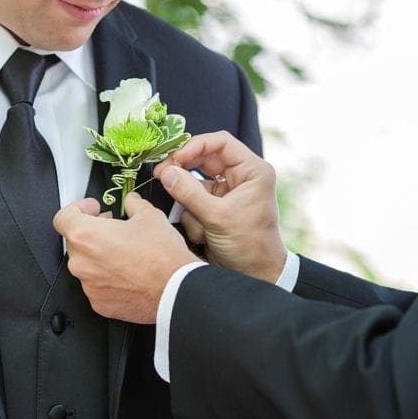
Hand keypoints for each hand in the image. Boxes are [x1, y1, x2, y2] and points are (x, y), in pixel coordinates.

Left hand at [53, 194, 197, 323]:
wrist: (176, 291)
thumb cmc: (163, 257)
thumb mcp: (150, 216)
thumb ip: (133, 204)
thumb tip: (131, 202)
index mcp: (86, 236)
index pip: (63, 218)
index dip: (77, 209)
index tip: (91, 209)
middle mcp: (82, 262)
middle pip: (75, 241)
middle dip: (92, 232)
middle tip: (112, 227)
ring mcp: (89, 285)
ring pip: (86, 264)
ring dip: (99, 255)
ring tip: (123, 251)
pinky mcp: (99, 303)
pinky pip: (96, 285)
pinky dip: (106, 277)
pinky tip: (126, 272)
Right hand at [152, 131, 284, 282]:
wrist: (256, 275)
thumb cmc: (249, 246)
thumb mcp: (218, 218)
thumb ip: (189, 194)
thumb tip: (166, 172)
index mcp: (252, 171)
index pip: (221, 142)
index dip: (195, 146)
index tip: (174, 158)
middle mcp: (240, 177)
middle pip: (203, 158)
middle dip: (183, 168)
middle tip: (161, 173)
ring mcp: (226, 191)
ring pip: (194, 180)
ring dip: (188, 198)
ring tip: (188, 216)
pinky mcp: (215, 205)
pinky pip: (193, 198)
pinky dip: (190, 213)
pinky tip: (200, 231)